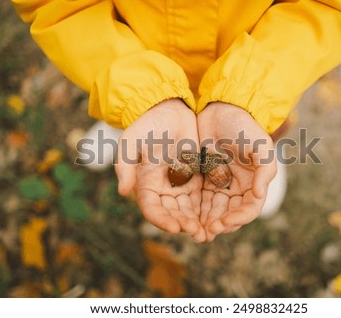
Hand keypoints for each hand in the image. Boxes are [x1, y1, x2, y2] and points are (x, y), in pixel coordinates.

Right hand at [115, 99, 205, 241]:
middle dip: (183, 224)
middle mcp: (161, 188)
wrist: (169, 109)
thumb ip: (125, 165)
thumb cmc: (148, 124)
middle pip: (171, 213)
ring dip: (196, 221)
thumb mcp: (132, 141)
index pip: (152, 208)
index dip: (162, 220)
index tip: (175, 227)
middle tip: (197, 232)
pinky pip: (201, 196)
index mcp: (145, 183)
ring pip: (187, 209)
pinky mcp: (195, 177)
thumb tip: (123, 192)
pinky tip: (217, 215)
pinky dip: (207, 207)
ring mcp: (179, 183)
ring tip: (208, 230)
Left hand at [197, 102, 276, 240]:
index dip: (237, 219)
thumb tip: (260, 194)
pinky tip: (186, 218)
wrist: (220, 108)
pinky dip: (195, 211)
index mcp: (254, 183)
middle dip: (219, 225)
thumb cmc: (242, 125)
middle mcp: (238, 188)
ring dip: (206, 223)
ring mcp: (220, 185)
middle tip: (204, 232)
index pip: (249, 209)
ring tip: (194, 231)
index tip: (222, 223)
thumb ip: (265, 169)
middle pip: (230, 215)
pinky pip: (200, 200)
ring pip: (214, 211)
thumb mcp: (259, 143)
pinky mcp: (204, 180)